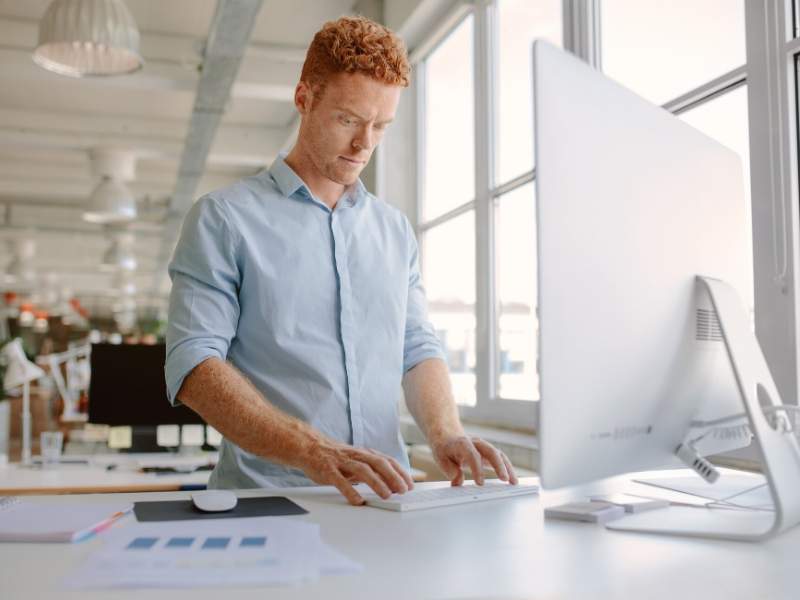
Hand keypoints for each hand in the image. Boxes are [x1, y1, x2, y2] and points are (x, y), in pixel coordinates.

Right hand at [298, 440, 413, 505]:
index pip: (387, 460)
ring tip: (386, 496)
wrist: (310, 447)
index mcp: (365, 453)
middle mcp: (356, 455)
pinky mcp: (328, 470)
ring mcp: (342, 462)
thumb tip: (391, 484)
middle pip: (379, 463)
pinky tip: (358, 501)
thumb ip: (372, 470)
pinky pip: (340, 481)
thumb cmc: (336, 456)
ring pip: (363, 470)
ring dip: (376, 483)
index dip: (400, 472)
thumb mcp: (357, 460)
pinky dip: (350, 491)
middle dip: (393, 477)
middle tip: (402, 490)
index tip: (410, 484)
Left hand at [431, 435, 517, 485]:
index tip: (480, 484)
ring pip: (499, 455)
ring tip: (514, 482)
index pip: (472, 455)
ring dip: (507, 468)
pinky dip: (507, 469)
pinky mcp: (488, 453)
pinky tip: (512, 480)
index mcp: (462, 443)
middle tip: (504, 480)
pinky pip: (500, 459)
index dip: (477, 469)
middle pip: (491, 452)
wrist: (447, 436)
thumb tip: (457, 481)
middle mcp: (476, 443)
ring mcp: (484, 447)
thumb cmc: (444, 448)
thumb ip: (449, 469)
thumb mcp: (440, 458)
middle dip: (499, 466)